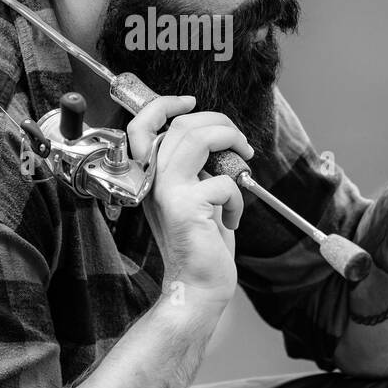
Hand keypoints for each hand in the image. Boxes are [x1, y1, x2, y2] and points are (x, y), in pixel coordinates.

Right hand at [126, 95, 252, 302]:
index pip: (142, 125)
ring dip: (231, 142)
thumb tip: (214, 137)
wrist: (198, 285)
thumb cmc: (200, 243)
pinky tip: (232, 218)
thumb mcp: (193, 195)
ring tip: (244, 160)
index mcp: (150, 174)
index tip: (190, 102)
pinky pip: (223, 181)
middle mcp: (151, 179)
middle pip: (182, 125)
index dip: (165, 105)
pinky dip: (238, 198)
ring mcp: (166, 191)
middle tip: (240, 142)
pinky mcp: (186, 206)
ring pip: (197, 139)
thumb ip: (193, 166)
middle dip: (221, 123)